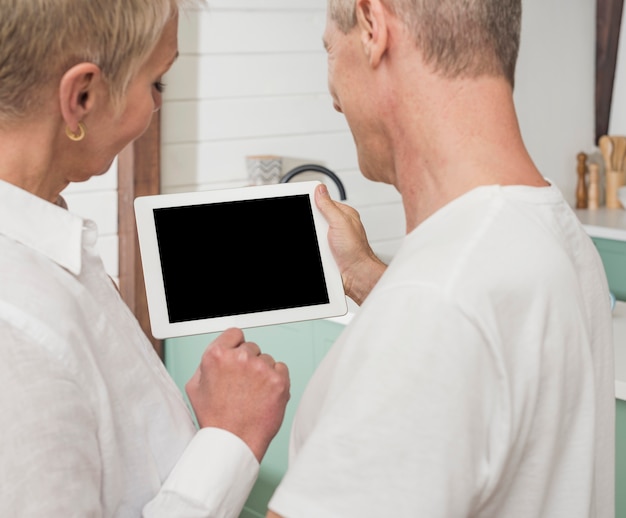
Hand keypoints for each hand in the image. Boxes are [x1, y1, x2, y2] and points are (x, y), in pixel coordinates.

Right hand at [185, 328, 289, 462]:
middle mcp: (240, 358)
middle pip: (252, 347)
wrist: (234, 443)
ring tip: (252, 395)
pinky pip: (281, 369)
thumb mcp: (196, 387)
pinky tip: (264, 396)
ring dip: (262, 374)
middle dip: (249, 363)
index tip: (237, 359)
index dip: (236, 347)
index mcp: (216, 355)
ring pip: (267, 360)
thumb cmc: (215, 419)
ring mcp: (261, 368)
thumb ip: (207, 363)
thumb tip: (219, 352)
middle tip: (242, 385)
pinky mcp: (279, 380)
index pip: (235, 334)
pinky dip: (276, 381)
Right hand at [315, 184, 386, 304]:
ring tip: (322, 247)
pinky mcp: (327, 251)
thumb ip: (329, 206)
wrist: (356, 275)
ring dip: (313, 240)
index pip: (322, 202)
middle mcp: (337, 226)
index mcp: (343, 214)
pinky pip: (314, 247)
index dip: (311, 203)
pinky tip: (320, 253)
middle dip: (311, 225)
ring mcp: (331, 239)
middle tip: (318, 233)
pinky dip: (314, 250)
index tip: (303, 205)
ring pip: (312, 234)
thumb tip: (320, 189)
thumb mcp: (341, 222)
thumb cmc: (356, 251)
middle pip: (314, 218)